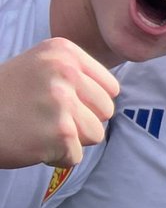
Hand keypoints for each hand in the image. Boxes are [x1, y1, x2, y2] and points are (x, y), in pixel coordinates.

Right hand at [0, 38, 118, 167]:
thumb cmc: (6, 98)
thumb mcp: (40, 67)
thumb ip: (75, 75)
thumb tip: (113, 94)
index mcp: (64, 51)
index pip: (110, 88)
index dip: (89, 103)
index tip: (58, 101)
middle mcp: (65, 71)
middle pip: (106, 111)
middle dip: (82, 121)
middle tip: (45, 117)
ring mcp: (62, 101)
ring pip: (95, 135)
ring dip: (69, 140)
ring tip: (37, 128)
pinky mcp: (60, 132)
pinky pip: (75, 156)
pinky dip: (55, 157)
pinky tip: (31, 142)